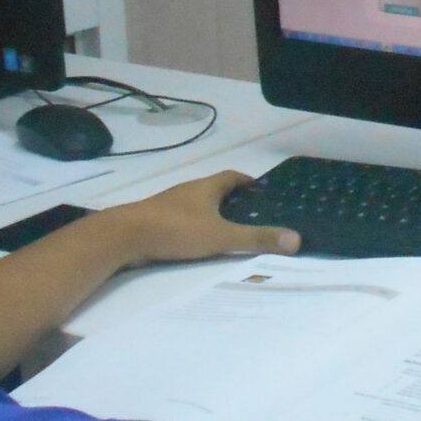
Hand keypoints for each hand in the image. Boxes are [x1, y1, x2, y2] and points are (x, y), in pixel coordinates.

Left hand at [100, 171, 298, 267]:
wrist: (124, 236)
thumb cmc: (175, 229)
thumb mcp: (221, 236)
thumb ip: (256, 239)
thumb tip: (296, 239)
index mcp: (206, 187)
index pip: (232, 176)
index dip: (247, 181)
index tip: (261, 189)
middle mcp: (188, 191)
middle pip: (214, 190)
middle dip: (232, 199)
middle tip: (251, 215)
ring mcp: (169, 206)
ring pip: (196, 205)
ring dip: (211, 214)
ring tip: (228, 232)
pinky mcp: (155, 222)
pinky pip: (181, 221)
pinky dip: (194, 228)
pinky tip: (198, 244)